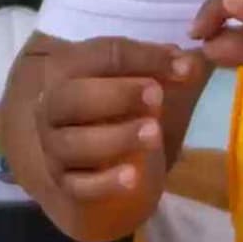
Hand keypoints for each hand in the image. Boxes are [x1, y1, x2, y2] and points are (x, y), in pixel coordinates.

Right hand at [15, 35, 197, 241]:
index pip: (102, 55)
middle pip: (73, 97)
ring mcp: (53, 146)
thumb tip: (190, 63)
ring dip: (116, 138)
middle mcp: (52, 106)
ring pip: (73, 144)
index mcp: (68, 68)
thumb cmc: (116, 106)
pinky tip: (133, 178)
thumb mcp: (136, 80)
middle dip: (117, 95)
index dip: (145, 58)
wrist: (90, 155)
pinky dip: (104, 183)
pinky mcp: (63, 182)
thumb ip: (161, 69)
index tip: (185, 67)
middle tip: (157, 96)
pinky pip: (78, 186)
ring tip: (153, 133)